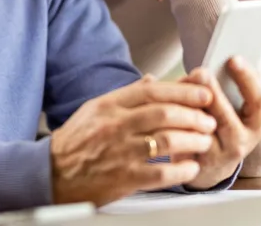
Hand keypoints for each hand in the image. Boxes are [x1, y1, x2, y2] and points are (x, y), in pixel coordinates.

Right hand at [50, 76, 217, 206]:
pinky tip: (191, 167)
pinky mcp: (124, 179)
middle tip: (209, 119)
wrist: (52, 173)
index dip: (183, 90)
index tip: (204, 93)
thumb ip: (127, 95)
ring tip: (204, 142)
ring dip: (193, 140)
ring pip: (166, 141)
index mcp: (110, 105)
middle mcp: (115, 126)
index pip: (152, 91)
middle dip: (194, 116)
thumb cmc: (76, 140)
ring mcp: (120, 152)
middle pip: (164, 114)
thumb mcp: (96, 109)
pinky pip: (160, 173)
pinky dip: (181, 170)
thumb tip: (153, 80)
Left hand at [178, 58, 260, 189]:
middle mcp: (241, 142)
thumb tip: (205, 62)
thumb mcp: (233, 108)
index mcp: (255, 124)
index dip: (247, 79)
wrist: (211, 167)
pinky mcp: (195, 164)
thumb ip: (224, 84)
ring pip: (201, 129)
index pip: (259, 102)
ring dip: (188, 106)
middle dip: (213, 92)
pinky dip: (171, 121)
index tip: (233, 59)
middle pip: (226, 116)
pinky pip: (182, 141)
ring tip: (178, 85)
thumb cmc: (222, 124)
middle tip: (200, 71)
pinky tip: (161, 104)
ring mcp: (218, 155)